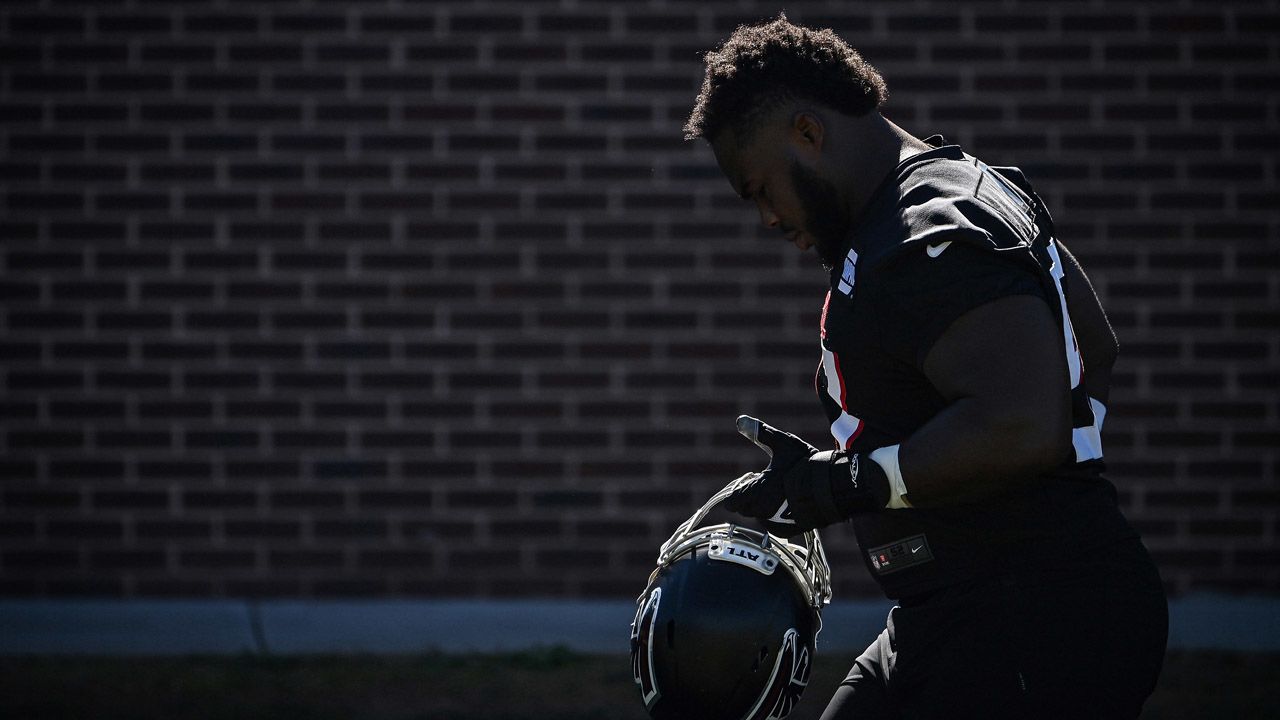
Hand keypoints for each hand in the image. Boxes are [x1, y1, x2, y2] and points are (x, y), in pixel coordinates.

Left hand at [726, 415, 890, 532]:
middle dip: (752, 495)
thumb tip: (739, 421)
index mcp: (756, 493)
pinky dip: (778, 515)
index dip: (736, 491)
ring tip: (784, 490)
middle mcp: (762, 512)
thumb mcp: (783, 444)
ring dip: (765, 505)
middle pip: (745, 507)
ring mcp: (774, 523)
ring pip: (760, 515)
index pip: (730, 502)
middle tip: (770, 481)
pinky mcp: (787, 531)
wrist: (833, 489)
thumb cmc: (805, 465)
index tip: (751, 480)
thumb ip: (761, 434)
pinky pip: (774, 523)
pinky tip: (792, 501)